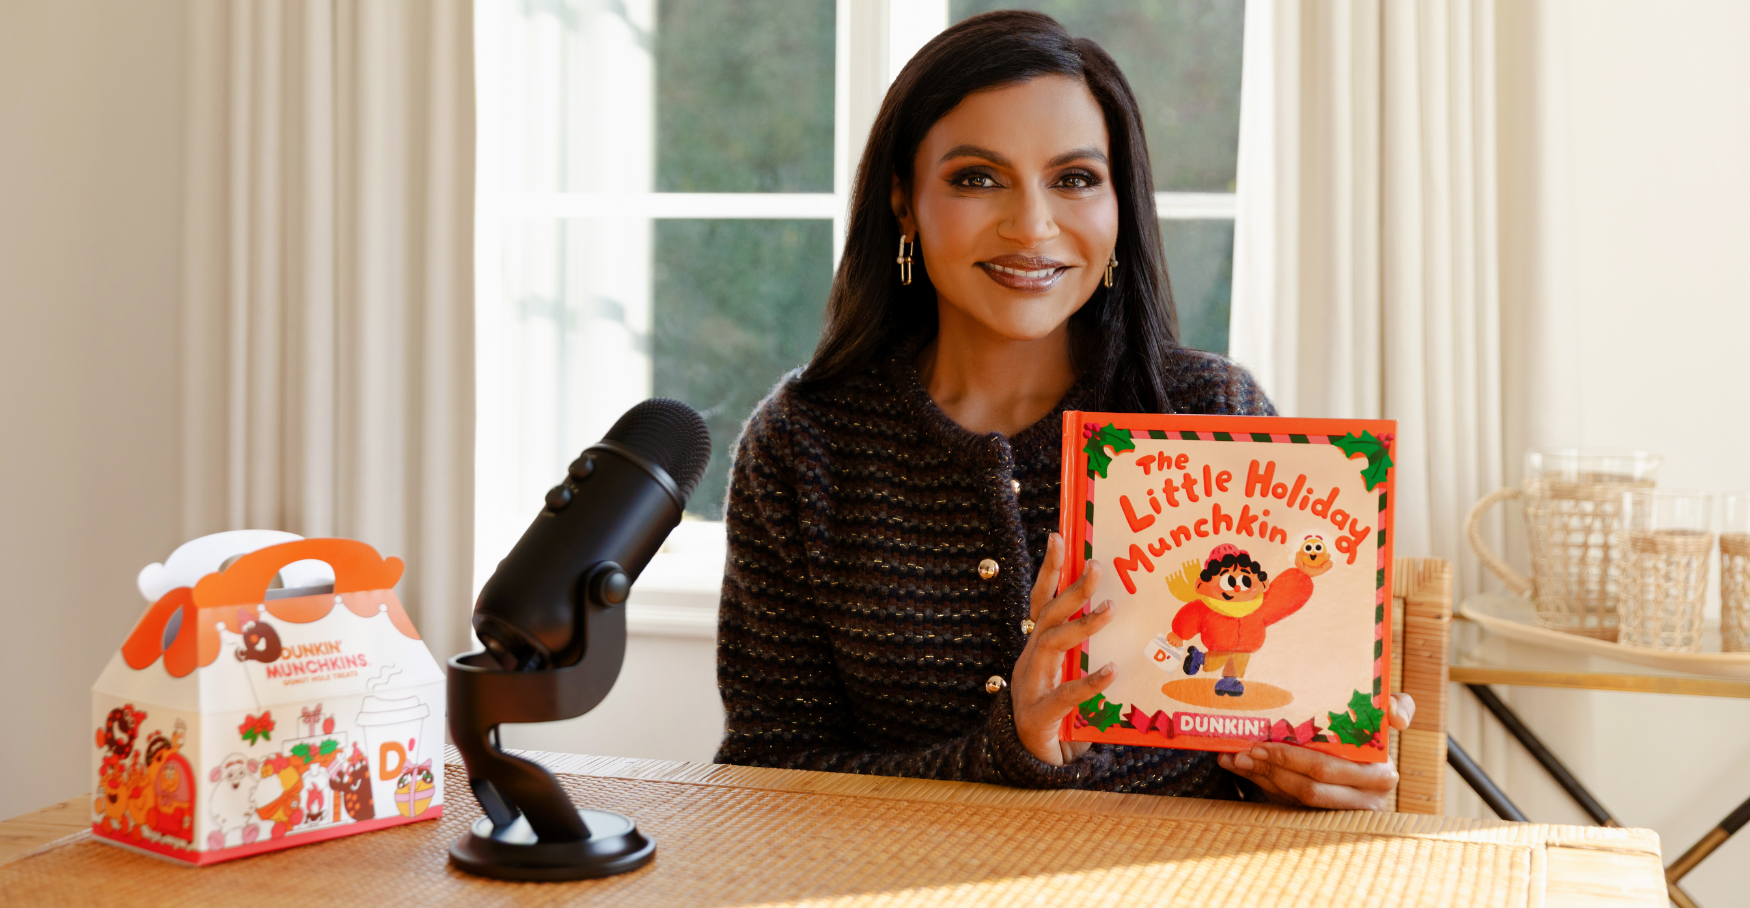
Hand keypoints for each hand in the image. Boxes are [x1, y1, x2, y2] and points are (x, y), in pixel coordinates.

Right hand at [1010, 533, 1116, 765]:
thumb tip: (1132, 627)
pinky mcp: (1038, 716)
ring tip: (1109, 610)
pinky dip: (1087, 682)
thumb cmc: (1061, 720)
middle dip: (1071, 588)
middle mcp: (1030, 661)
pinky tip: (1110, 672)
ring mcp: (1029, 687)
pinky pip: (1063, 695)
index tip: (1059, 536)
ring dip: (1081, 624)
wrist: (1032, 768)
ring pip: (1051, 644)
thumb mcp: (1075, 679)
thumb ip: (1091, 656)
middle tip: (1097, 567)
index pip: (1041, 601)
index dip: (1049, 569)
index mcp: (1038, 649)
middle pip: (1046, 615)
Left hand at [1217, 692, 1415, 809]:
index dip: (1293, 757)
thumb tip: (1397, 717)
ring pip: (1294, 799)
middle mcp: (1363, 800)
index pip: (1326, 768)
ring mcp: (1340, 813)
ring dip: (1262, 776)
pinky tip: (1240, 767)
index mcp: (1378, 775)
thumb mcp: (1384, 718)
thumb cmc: (1371, 732)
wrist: (1365, 760)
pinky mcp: (1320, 818)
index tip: (1266, 742)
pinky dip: (1260, 784)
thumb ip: (1399, 707)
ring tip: (1237, 756)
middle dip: (1274, 765)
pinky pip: (1286, 804)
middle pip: (1307, 787)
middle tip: (1247, 748)